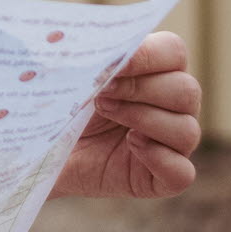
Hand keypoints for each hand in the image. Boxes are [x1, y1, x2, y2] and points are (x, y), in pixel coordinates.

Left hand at [50, 32, 202, 199]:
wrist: (42, 154)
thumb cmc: (63, 110)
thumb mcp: (75, 80)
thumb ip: (94, 60)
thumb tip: (106, 51)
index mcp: (158, 73)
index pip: (173, 52)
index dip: (148, 55)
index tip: (112, 63)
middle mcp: (174, 108)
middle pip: (186, 91)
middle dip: (141, 89)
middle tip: (102, 92)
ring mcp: (173, 145)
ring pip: (187, 129)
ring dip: (145, 119)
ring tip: (107, 114)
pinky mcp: (164, 180)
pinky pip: (183, 172)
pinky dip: (159, 158)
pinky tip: (131, 145)